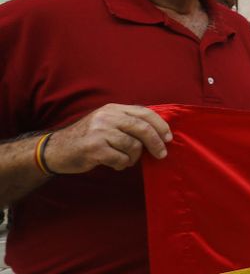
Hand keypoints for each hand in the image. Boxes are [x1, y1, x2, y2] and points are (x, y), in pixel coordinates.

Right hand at [45, 104, 172, 173]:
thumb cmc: (88, 138)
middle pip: (142, 128)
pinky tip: (115, 164)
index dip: (160, 125)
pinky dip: (122, 165)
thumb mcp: (107, 123)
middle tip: (162, 154)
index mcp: (112, 109)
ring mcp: (99, 132)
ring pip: (133, 146)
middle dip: (156, 143)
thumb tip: (159, 133)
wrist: (56, 150)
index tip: (168, 138)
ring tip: (126, 159)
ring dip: (133, 157)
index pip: (144, 113)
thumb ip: (128, 124)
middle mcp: (106, 117)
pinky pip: (121, 159)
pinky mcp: (94, 148)